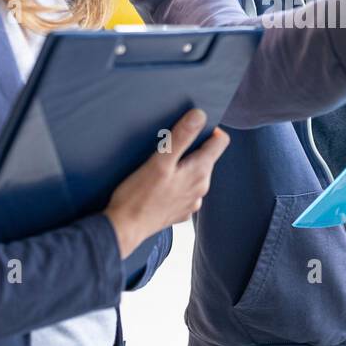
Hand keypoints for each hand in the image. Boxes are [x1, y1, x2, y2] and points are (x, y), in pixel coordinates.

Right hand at [105, 108, 229, 257]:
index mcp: (200, 172)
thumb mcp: (159, 161)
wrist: (123, 229)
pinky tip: (158, 185)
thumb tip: (199, 116)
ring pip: (194, 174)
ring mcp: (191, 202)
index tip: (190, 127)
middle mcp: (201, 188)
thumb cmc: (138, 196)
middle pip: (206, 158)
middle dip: (192, 148)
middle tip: (167, 147)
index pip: (221, 142)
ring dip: (182, 166)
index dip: (209, 130)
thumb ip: (181, 137)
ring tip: (160, 167)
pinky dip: (175, 183)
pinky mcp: (180, 211)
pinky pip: (184, 190)